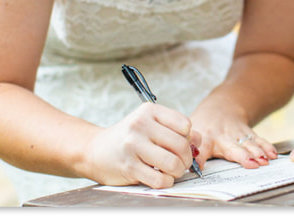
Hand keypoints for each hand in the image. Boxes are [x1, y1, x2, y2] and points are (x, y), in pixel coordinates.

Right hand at [82, 102, 200, 188]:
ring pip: (172, 163)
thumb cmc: (129, 137)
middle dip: (186, 158)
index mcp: (149, 111)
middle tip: (183, 163)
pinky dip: (166, 182)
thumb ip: (175, 129)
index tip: (183, 144)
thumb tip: (199, 141)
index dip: (189, 137)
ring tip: (174, 171)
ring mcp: (133, 146)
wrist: (94, 150)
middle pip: (180, 145)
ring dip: (178, 171)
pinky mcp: (128, 167)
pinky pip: (159, 179)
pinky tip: (163, 179)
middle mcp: (141, 125)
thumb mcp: (150, 124)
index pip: (185, 124)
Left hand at [190, 102, 276, 169]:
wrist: (223, 106)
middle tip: (250, 164)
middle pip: (232, 147)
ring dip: (257, 153)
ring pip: (248, 144)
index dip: (200, 158)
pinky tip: (272, 155)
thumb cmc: (204, 124)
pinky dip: (266, 147)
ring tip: (264, 161)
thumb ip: (187, 146)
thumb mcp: (191, 131)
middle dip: (242, 156)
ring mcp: (237, 134)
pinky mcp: (248, 134)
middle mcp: (223, 136)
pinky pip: (258, 140)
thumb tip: (178, 163)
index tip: (199, 167)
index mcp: (205, 137)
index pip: (202, 148)